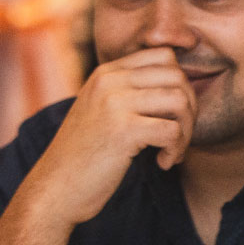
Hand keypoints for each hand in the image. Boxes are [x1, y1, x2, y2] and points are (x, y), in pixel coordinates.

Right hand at [16, 47, 195, 231]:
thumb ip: (130, 92)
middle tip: (178, 137)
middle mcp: (109, 81)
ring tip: (171, 151)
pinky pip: (173, 130)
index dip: (181, 85)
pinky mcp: (122, 131)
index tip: (173, 114)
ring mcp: (114, 103)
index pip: (164, 56)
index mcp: (106, 73)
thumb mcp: (101, 110)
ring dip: (186, 131)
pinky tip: (162, 163)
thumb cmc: (85, 155)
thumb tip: (182, 85)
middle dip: (189, 110)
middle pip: (178, 77)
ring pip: (180, 101)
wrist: (54, 188)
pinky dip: (176, 150)